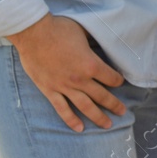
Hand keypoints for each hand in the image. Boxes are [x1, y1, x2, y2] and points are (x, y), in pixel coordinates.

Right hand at [6, 14, 125, 131]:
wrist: (33, 33)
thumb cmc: (60, 29)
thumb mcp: (84, 32)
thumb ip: (94, 41)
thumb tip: (102, 40)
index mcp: (91, 64)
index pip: (111, 78)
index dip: (118, 81)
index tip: (120, 82)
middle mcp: (80, 79)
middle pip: (101, 96)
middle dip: (114, 105)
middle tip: (123, 112)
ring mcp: (64, 87)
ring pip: (85, 106)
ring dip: (97, 117)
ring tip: (108, 125)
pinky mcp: (49, 90)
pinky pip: (62, 109)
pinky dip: (71, 120)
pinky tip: (79, 128)